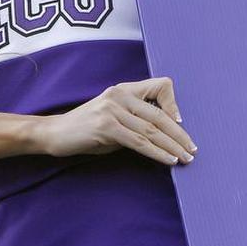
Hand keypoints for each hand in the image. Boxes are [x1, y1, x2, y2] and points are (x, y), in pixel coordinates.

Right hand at [35, 76, 197, 165]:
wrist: (54, 133)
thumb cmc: (86, 129)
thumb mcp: (114, 118)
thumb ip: (135, 121)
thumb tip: (163, 135)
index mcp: (124, 89)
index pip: (160, 85)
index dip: (174, 103)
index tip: (181, 124)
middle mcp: (120, 95)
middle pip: (160, 115)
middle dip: (179, 135)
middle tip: (192, 150)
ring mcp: (112, 109)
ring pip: (152, 130)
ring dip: (172, 147)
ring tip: (185, 159)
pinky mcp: (106, 127)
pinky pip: (139, 142)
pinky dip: (156, 153)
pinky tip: (167, 160)